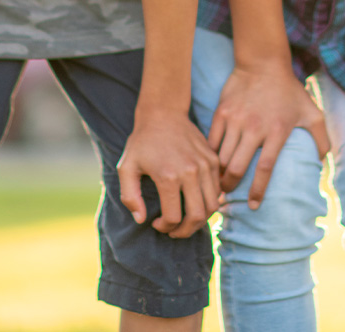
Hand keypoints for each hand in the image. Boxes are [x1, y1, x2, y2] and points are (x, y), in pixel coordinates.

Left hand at [117, 107, 219, 237]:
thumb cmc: (142, 142)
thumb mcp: (126, 168)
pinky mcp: (214, 161)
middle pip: (197, 216)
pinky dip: (209, 202)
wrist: (163, 113)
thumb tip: (141, 220)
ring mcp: (206, 166)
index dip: (165, 227)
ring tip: (186, 220)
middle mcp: (191, 172)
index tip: (156, 224)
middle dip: (185, 231)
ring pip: (212, 206)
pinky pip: (218, 190)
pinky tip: (194, 202)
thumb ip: (130, 196)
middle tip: (174, 231)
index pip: (174, 217)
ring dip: (200, 220)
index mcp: (168, 176)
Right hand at [209, 65, 328, 209]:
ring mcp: (236, 120)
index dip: (257, 191)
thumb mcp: (312, 111)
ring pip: (221, 156)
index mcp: (277, 131)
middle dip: (229, 187)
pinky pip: (212, 141)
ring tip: (217, 184)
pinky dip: (210, 155)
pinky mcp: (221, 113)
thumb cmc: (289, 90)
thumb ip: (321, 138)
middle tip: (226, 197)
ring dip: (218, 174)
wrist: (263, 63)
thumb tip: (323, 161)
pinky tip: (210, 164)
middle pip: (236, 167)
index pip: (264, 169)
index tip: (253, 206)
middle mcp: (255, 128)